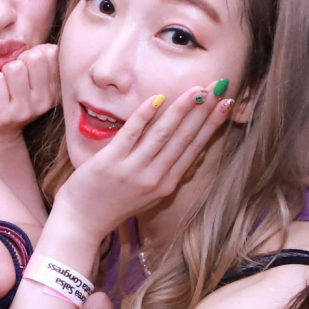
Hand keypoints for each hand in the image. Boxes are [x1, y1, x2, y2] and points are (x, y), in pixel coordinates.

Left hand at [0, 44, 58, 147]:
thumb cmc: (13, 95)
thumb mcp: (33, 76)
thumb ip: (42, 57)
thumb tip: (42, 48)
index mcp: (56, 90)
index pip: (51, 53)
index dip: (34, 54)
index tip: (29, 70)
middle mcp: (45, 102)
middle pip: (34, 58)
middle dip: (19, 62)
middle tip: (13, 79)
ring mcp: (24, 110)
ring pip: (14, 68)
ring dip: (4, 73)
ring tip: (4, 88)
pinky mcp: (2, 115)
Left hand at [46, 85, 232, 250]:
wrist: (82, 222)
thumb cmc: (115, 204)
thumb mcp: (151, 194)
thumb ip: (170, 172)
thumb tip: (196, 152)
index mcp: (167, 184)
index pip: (195, 147)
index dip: (212, 124)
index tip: (226, 103)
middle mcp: (154, 177)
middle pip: (184, 138)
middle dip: (204, 110)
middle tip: (219, 85)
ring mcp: (133, 170)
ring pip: (162, 134)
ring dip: (182, 109)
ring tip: (197, 89)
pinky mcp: (110, 162)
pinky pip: (131, 133)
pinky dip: (144, 115)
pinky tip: (158, 98)